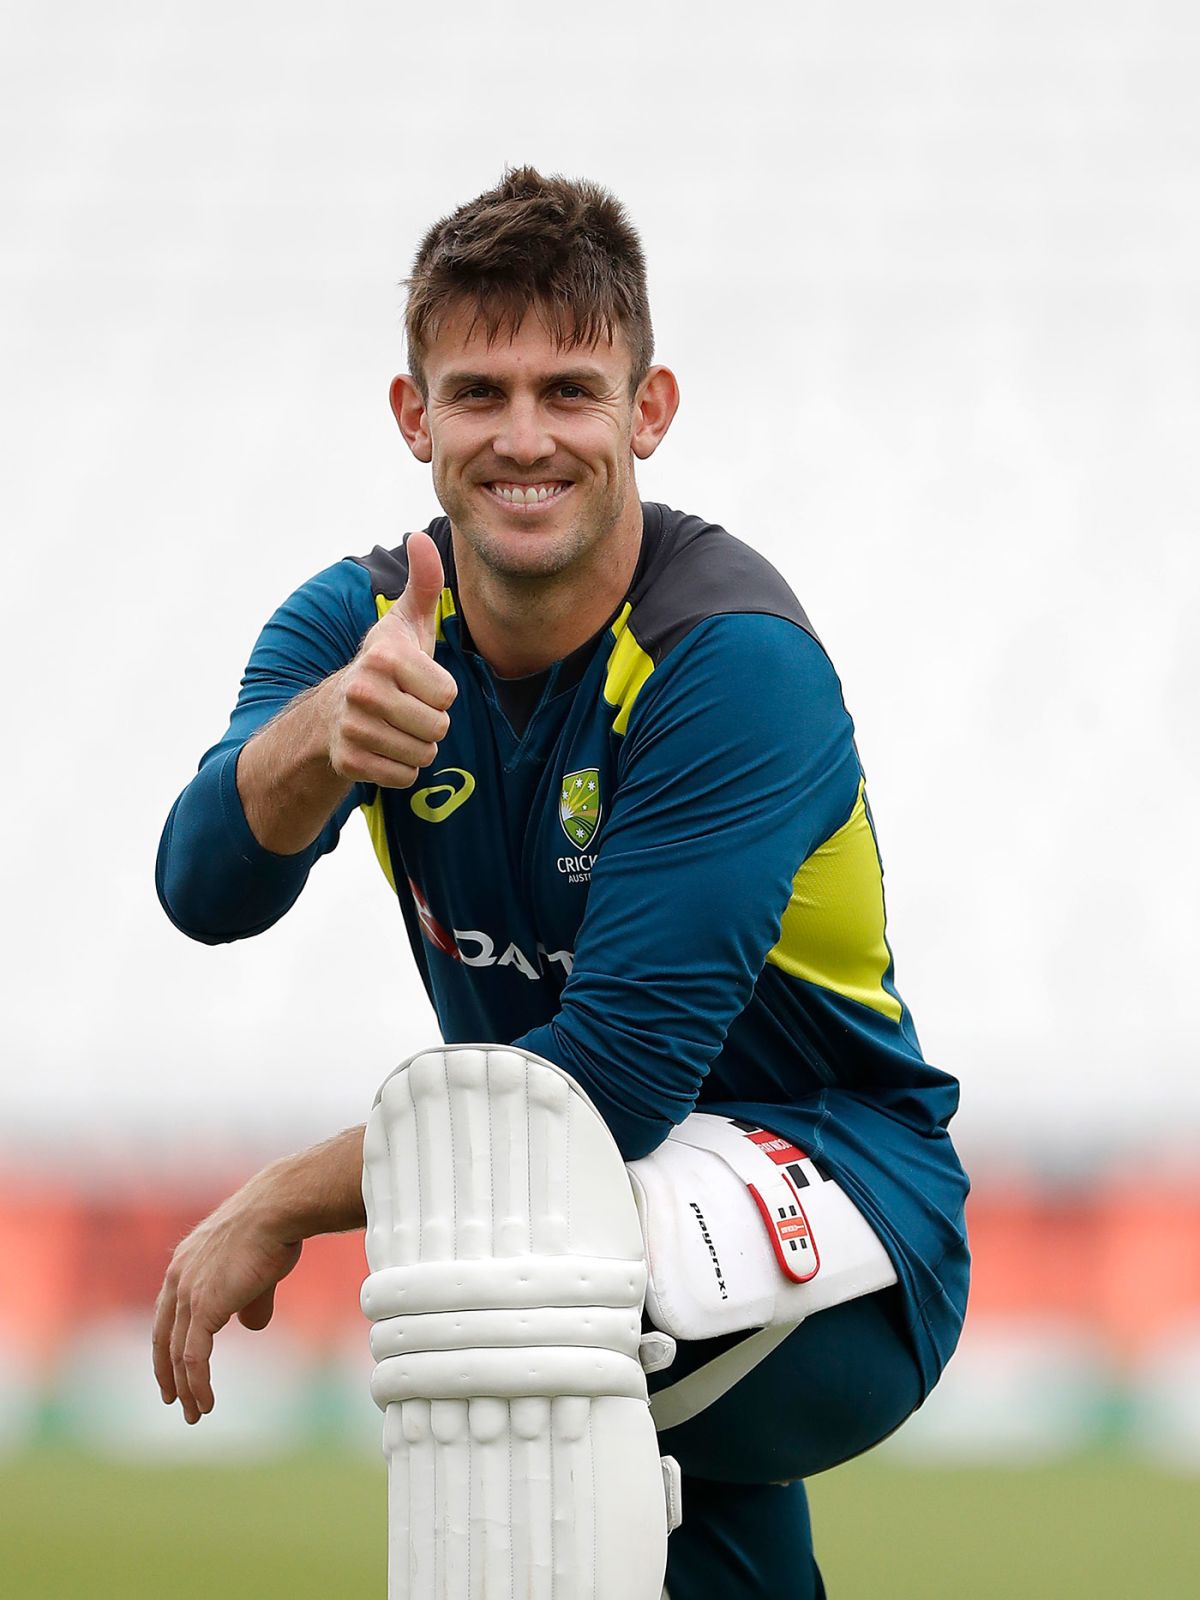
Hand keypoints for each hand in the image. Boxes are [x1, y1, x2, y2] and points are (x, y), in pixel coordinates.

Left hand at [152, 1182, 301, 1424]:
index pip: (166, 1314)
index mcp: (184, 1264)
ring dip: (186, 1387)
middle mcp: (177, 1279)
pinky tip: (205, 1402)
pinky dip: (197, 1384)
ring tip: (195, 1411)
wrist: (277, 1209)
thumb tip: (251, 1325)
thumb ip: (248, 1298)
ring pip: (177, 1354)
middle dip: (169, 1373)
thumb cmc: (273, 1228)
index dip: (167, 1345)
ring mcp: (188, 1294)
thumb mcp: (255, 1267)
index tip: (172, 1369)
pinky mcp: (204, 1308)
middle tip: (175, 1400)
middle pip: (164, 1338)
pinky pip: (194, 1357)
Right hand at [327, 529, 457, 788]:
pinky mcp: (348, 763)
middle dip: (431, 722)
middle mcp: (363, 691)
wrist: (335, 710)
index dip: (439, 692)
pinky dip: (401, 769)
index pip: (447, 694)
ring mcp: (352, 729)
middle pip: (438, 727)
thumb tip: (421, 537)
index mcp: (384, 657)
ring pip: (422, 755)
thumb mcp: (407, 623)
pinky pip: (404, 778)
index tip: (417, 682)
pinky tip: (384, 748)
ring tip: (396, 726)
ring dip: (417, 746)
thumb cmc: (387, 664)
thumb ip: (424, 583)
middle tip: (407, 708)